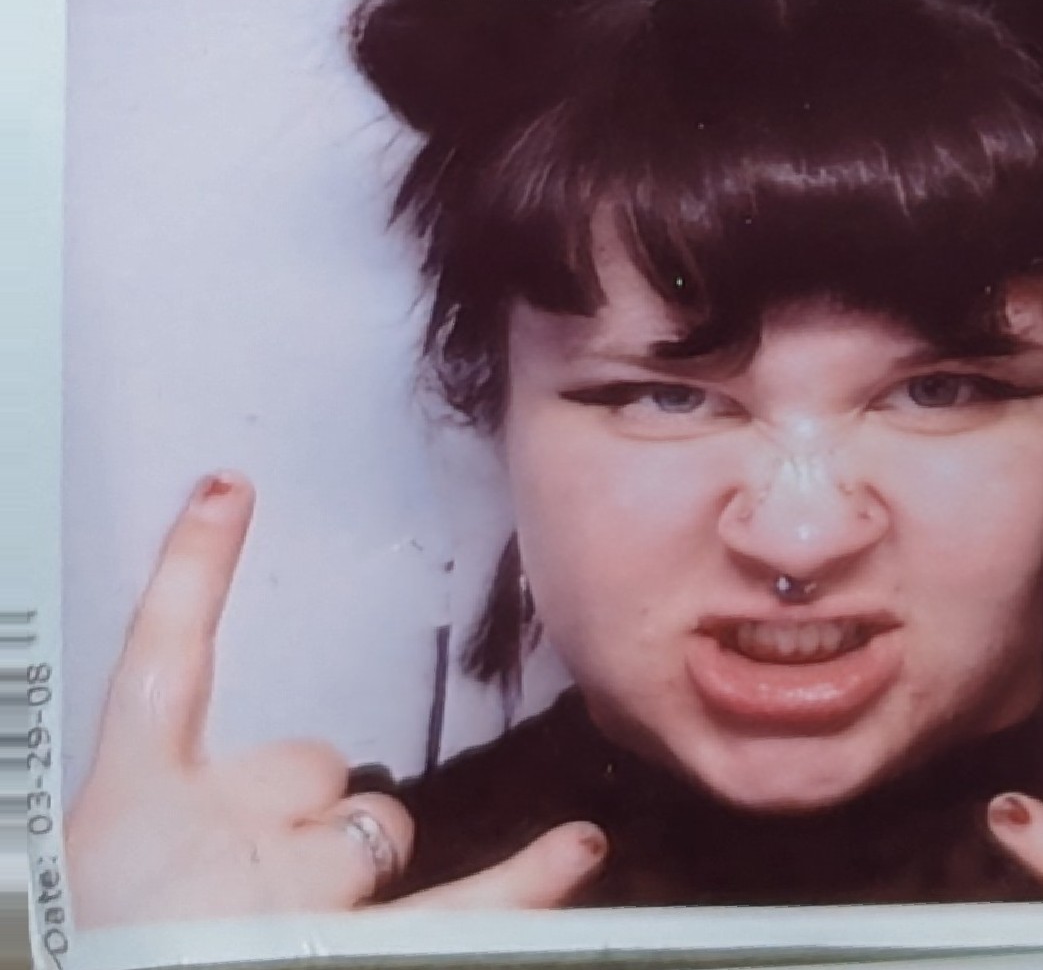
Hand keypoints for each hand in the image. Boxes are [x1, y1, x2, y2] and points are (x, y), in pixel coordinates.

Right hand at [65, 475, 607, 922]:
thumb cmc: (95, 939)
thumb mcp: (91, 867)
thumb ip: (151, 813)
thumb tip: (213, 804)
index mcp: (134, 804)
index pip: (162, 655)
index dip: (194, 566)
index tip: (229, 494)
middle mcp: (227, 837)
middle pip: (307, 765)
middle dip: (295, 809)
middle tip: (238, 879)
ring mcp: (294, 894)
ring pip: (375, 827)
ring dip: (351, 862)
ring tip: (282, 927)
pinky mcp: (343, 952)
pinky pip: (455, 912)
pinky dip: (520, 882)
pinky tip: (574, 851)